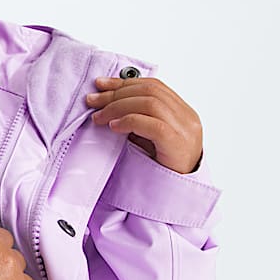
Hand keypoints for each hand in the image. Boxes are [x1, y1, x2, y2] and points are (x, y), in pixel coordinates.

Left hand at [85, 76, 203, 174]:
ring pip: (150, 103)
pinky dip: (129, 121)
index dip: (124, 82)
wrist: (179, 196)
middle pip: (149, 91)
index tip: (100, 84)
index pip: (152, 86)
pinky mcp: (179, 145)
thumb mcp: (149, 138)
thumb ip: (137, 118)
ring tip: (99, 117)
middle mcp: (187, 118)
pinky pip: (152, 124)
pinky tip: (114, 127)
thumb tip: (107, 103)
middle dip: (116, 93)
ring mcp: (186, 131)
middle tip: (92, 101)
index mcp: (182, 112)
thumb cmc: (162, 168)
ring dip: (118, 106)